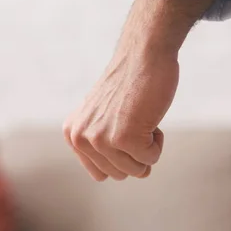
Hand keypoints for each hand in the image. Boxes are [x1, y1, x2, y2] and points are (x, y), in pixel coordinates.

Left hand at [64, 51, 174, 180]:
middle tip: (134, 119)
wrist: (144, 55)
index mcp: (72, 134)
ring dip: (147, 147)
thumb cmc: (130, 84)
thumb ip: (99, 143)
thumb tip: (124, 174)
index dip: (121, 156)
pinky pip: (150, 159)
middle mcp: (81, 138)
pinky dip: (158, 142)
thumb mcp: (101, 116)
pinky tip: (149, 116)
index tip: (122, 127)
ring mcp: (100, 139)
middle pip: (119, 174)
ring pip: (136, 170)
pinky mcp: (123, 138)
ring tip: (140, 117)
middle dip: (135, 153)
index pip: (102, 174)